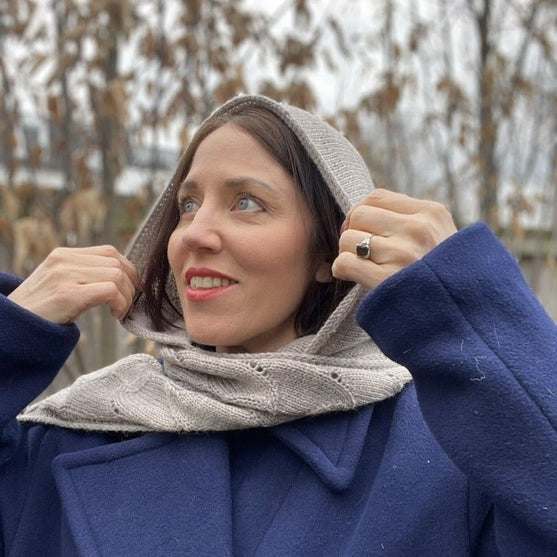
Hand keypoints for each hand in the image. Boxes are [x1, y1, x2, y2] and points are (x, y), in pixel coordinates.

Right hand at [8, 245, 138, 323]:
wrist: (11, 328)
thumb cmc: (39, 312)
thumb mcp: (60, 284)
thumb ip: (84, 275)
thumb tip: (121, 279)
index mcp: (63, 255)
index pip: (109, 252)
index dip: (127, 271)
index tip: (128, 291)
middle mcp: (64, 260)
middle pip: (117, 263)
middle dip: (130, 286)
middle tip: (126, 305)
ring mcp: (64, 275)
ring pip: (117, 275)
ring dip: (126, 297)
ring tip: (118, 312)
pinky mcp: (67, 294)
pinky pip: (110, 290)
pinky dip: (120, 303)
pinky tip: (115, 315)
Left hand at [332, 189, 456, 288]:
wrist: (463, 316)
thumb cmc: (443, 277)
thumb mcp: (439, 237)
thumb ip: (407, 220)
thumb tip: (356, 216)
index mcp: (431, 213)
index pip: (376, 197)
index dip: (361, 213)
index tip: (362, 230)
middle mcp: (418, 230)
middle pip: (359, 215)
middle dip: (353, 232)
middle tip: (360, 252)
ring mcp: (403, 255)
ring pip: (348, 238)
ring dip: (347, 253)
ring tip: (361, 266)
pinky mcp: (387, 281)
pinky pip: (345, 263)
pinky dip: (342, 269)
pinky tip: (352, 277)